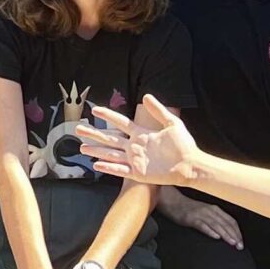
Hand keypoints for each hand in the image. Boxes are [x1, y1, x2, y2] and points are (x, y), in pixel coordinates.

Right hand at [77, 97, 197, 185]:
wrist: (190, 164)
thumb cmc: (183, 145)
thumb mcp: (172, 123)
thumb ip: (158, 110)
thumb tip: (146, 96)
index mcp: (141, 134)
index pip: (120, 123)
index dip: (108, 116)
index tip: (95, 110)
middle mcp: (135, 146)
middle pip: (110, 139)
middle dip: (94, 134)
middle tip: (79, 128)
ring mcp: (135, 160)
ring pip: (110, 154)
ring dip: (96, 151)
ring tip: (82, 147)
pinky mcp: (138, 173)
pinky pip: (120, 170)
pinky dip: (108, 167)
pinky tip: (96, 164)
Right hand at [159, 188, 244, 247]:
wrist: (172, 201)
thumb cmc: (188, 208)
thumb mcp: (205, 211)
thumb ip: (215, 219)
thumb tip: (225, 232)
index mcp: (215, 209)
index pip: (231, 221)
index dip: (237, 231)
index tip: (241, 242)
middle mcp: (210, 210)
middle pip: (225, 223)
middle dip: (234, 235)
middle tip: (240, 246)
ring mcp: (200, 214)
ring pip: (216, 225)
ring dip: (225, 234)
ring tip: (232, 243)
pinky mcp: (191, 218)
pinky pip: (202, 225)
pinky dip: (210, 231)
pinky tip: (215, 237)